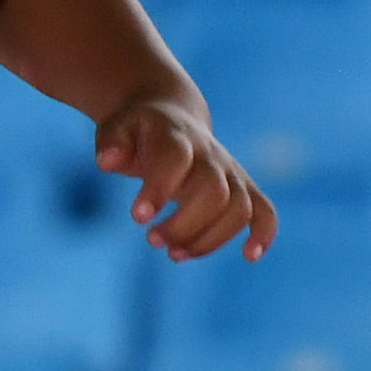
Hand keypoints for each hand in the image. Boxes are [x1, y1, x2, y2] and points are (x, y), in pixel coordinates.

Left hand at [98, 101, 277, 262]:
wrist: (169, 115)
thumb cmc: (138, 130)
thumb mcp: (117, 128)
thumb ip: (112, 142)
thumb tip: (106, 162)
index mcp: (176, 137)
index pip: (176, 159)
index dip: (160, 188)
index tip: (138, 218)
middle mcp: (209, 153)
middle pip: (214, 192)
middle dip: (183, 225)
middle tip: (152, 239)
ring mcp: (229, 171)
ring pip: (238, 208)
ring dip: (208, 239)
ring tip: (174, 254)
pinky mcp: (242, 188)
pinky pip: (264, 210)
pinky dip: (263, 233)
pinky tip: (249, 256)